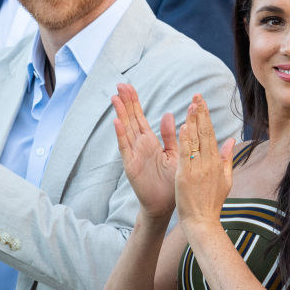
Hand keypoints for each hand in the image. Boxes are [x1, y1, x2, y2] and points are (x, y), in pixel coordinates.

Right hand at [111, 84, 177, 219]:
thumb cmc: (170, 180)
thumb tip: (169, 114)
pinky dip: (121, 135)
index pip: (140, 117)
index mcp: (150, 141)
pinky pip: (126, 148)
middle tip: (120, 85)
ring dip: (121, 114)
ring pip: (126, 130)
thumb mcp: (174, 154)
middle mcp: (140, 145)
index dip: (134, 102)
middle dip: (126, 103)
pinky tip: (117, 122)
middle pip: (131, 119)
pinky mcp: (131, 165)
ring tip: (115, 98)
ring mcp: (134, 154)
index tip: (129, 87)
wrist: (165, 204)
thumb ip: (170, 135)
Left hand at [175, 95, 234, 233]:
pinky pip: (185, 155)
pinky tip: (183, 127)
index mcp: (216, 163)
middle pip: (205, 133)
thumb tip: (231, 140)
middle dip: (200, 113)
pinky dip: (185, 141)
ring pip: (195, 141)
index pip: (211, 134)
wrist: (203, 222)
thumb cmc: (212, 203)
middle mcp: (208, 163)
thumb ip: (226, 159)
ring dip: (193, 121)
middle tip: (197, 95)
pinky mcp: (185, 176)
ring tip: (191, 105)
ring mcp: (197, 169)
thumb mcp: (225, 180)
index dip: (206, 117)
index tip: (202, 102)